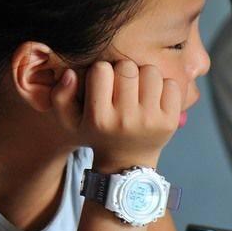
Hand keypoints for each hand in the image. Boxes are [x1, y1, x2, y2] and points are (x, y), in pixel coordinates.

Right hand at [50, 60, 180, 170]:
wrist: (127, 164)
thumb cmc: (97, 133)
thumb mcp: (70, 122)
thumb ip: (60, 96)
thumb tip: (70, 72)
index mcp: (99, 118)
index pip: (100, 69)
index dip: (101, 71)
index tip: (103, 83)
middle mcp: (125, 120)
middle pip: (127, 67)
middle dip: (124, 71)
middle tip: (122, 85)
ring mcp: (150, 121)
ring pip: (151, 71)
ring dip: (144, 76)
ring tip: (138, 91)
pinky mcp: (171, 121)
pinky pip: (172, 84)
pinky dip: (164, 86)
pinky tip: (154, 99)